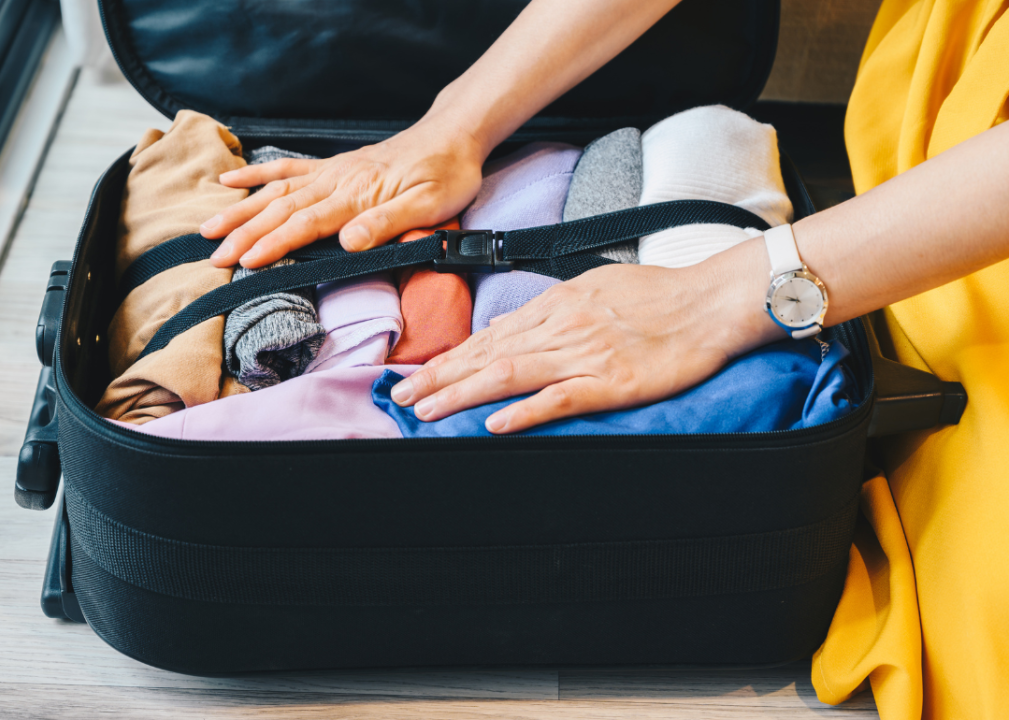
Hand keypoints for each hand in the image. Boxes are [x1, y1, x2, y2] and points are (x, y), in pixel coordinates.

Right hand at [201, 116, 485, 267]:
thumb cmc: (447, 174)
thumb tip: (348, 243)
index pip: (306, 223)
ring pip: (276, 191)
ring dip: (242, 210)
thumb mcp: (429, 205)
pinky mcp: (335, 166)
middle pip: (282, 209)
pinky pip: (288, 168)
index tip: (244, 261)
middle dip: (245, 234)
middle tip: (214, 256)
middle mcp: (337, 181)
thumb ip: (387, 223)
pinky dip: (258, 175)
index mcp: (357, 196)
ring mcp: (333, 171)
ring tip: (209, 227)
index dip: (273, 243)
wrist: (453, 137)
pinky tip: (232, 182)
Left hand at [389, 240, 782, 432]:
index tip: (416, 376)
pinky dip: (526, 412)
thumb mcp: (593, 288)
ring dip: (463, 393)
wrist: (710, 302)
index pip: (490, 337)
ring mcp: (586, 355)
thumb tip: (501, 326)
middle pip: (488, 355)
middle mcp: (562, 328)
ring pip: (511, 374)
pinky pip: (561, 398)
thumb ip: (545, 309)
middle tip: (400, 397)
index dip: (449, 358)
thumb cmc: (658, 295)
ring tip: (427, 410)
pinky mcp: (612, 382)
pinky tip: (495, 425)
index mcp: (557, 306)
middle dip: (440, 377)